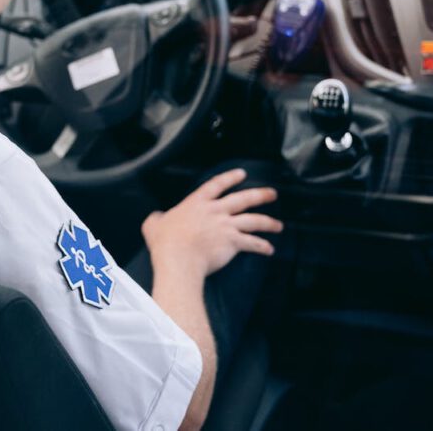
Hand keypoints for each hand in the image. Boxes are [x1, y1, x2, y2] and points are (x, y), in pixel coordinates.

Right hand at [141, 168, 281, 282]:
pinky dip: (262, 246)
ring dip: (268, 222)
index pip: (217, 184)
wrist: (179, 259)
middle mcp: (215, 211)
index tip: (241, 174)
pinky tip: (269, 249)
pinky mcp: (233, 242)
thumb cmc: (166, 243)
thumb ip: (157, 219)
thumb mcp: (154, 225)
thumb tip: (156, 218)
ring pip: (253, 220)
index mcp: (197, 203)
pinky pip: (252, 243)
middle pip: (243, 199)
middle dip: (260, 195)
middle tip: (272, 194)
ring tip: (278, 225)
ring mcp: (226, 226)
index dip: (230, 177)